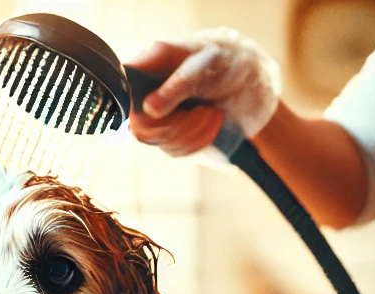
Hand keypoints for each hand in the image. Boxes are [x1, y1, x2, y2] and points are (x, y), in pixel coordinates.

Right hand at [126, 30, 280, 156]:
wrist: (251, 85)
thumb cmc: (226, 63)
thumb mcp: (206, 65)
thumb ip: (178, 84)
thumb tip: (149, 109)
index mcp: (147, 66)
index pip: (124, 92)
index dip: (138, 107)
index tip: (163, 111)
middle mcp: (146, 93)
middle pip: (141, 127)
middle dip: (179, 125)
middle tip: (203, 111)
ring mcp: (157, 117)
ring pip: (160, 142)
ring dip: (196, 132)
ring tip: (213, 113)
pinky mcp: (171, 136)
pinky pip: (176, 151)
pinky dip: (200, 140)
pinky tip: (211, 123)